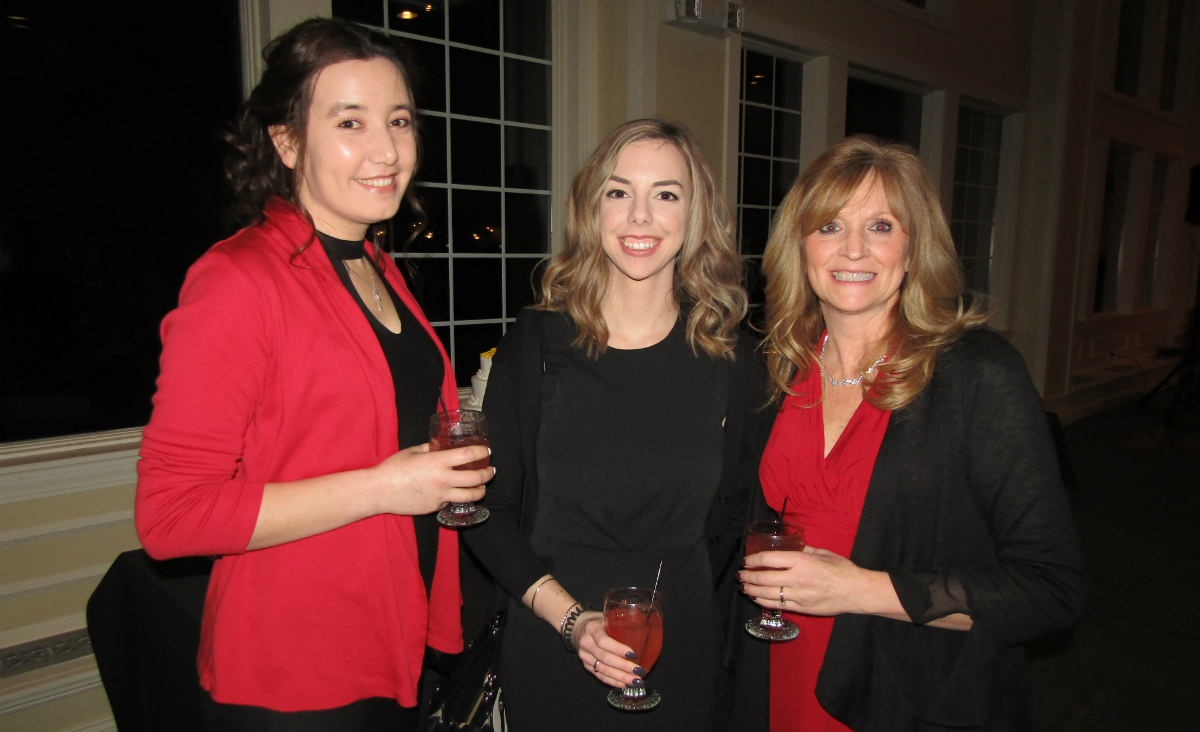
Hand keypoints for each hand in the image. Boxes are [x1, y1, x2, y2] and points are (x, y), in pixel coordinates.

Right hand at [368, 443, 492, 515]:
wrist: (379, 491)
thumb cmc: (393, 468)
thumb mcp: (413, 451)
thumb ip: (430, 448)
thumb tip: (440, 447)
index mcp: (437, 461)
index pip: (469, 455)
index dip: (482, 452)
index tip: (487, 451)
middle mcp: (443, 479)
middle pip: (477, 478)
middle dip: (488, 474)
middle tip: (490, 470)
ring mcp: (440, 496)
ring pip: (471, 496)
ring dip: (480, 490)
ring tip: (482, 486)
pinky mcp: (435, 507)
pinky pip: (452, 502)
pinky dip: (457, 497)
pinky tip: (455, 493)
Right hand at [573, 613, 643, 689]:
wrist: (577, 626)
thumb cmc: (599, 621)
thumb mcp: (607, 617)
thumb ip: (621, 625)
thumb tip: (646, 632)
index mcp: (592, 628)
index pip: (604, 641)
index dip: (618, 649)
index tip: (634, 655)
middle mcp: (585, 642)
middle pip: (604, 658)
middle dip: (623, 667)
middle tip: (639, 672)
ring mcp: (584, 656)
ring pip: (602, 670)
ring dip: (620, 678)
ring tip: (635, 681)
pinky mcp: (585, 665)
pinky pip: (600, 676)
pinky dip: (613, 682)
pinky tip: (625, 684)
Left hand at [739, 546, 874, 616]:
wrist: (857, 591)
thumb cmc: (842, 570)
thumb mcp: (822, 553)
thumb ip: (803, 551)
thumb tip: (789, 548)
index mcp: (802, 562)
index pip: (769, 560)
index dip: (754, 560)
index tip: (746, 560)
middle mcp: (798, 579)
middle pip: (764, 579)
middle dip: (748, 577)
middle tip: (740, 576)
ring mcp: (799, 595)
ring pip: (768, 595)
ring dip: (752, 591)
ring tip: (744, 587)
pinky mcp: (802, 608)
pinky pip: (778, 606)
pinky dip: (764, 602)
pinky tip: (757, 598)